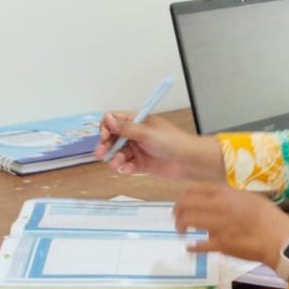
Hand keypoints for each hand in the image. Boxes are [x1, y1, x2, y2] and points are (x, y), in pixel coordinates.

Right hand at [93, 112, 223, 180]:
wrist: (188, 161)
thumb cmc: (171, 142)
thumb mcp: (146, 133)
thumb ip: (125, 128)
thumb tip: (107, 118)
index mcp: (138, 121)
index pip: (115, 120)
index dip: (107, 127)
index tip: (105, 136)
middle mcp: (136, 134)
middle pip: (114, 138)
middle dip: (106, 146)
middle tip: (100, 154)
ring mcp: (139, 149)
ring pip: (119, 153)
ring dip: (115, 159)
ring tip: (116, 165)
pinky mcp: (142, 164)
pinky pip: (128, 165)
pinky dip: (124, 168)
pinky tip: (125, 170)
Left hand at [174, 183, 288, 266]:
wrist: (280, 239)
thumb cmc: (270, 218)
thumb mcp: (251, 198)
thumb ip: (232, 197)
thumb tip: (219, 198)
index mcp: (227, 194)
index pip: (195, 189)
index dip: (184, 196)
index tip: (182, 202)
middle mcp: (219, 207)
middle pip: (186, 204)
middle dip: (178, 211)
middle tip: (177, 217)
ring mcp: (218, 226)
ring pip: (189, 221)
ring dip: (181, 226)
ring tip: (182, 230)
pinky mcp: (220, 245)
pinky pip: (199, 245)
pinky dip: (192, 247)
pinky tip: (189, 247)